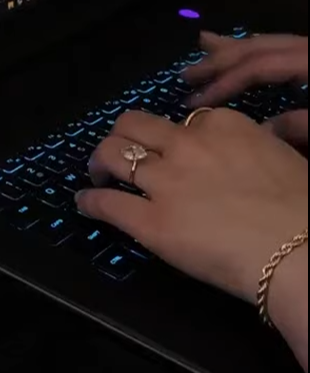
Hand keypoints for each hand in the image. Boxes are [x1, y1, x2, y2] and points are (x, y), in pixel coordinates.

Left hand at [78, 108, 307, 304]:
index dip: (172, 136)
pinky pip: (107, 204)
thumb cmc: (303, 210)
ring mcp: (165, 182)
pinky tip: (85, 203)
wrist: (298, 252)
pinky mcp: (150, 222)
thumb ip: (263, 143)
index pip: (183, 119)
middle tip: (120, 153)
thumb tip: (264, 139)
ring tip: (97, 173)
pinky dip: (90, 201)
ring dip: (99, 162)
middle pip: (134, 124)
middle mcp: (187, 145)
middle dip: (122, 135)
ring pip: (112, 154)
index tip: (170, 148)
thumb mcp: (286, 156)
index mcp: (223, 125)